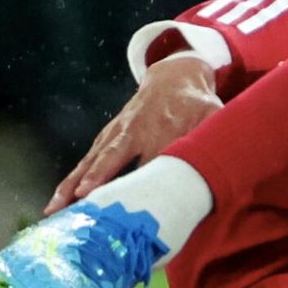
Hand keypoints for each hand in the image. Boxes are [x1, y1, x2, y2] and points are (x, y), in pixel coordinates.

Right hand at [44, 55, 223, 213]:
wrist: (174, 76)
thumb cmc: (198, 105)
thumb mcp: (214, 116)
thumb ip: (217, 141)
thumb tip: (233, 166)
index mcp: (165, 131)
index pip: (153, 161)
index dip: (146, 183)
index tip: (137, 206)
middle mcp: (136, 132)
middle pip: (115, 158)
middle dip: (100, 177)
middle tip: (84, 198)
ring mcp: (117, 134)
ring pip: (92, 162)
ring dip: (73, 186)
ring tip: (55, 211)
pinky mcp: (106, 137)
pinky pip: (85, 161)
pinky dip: (69, 182)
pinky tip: (54, 206)